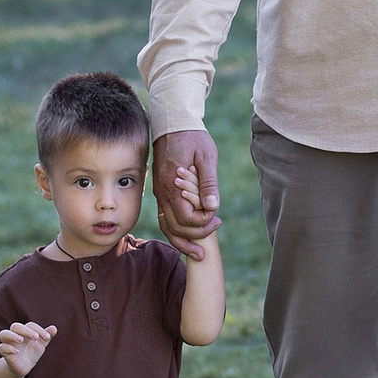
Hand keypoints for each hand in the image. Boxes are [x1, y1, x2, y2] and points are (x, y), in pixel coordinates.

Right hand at [0, 321, 57, 377]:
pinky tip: (17, 351)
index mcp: (25, 331)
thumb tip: (54, 328)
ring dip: (12, 335)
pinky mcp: (5, 353)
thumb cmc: (32, 353)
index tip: (48, 337)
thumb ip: (47, 336)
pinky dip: (8, 348)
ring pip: (3, 334)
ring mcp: (9, 343)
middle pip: (15, 326)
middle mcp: (15, 335)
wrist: (24, 367)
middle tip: (35, 337)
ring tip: (21, 340)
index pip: (30, 325)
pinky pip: (2, 348)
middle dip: (25, 330)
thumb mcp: (41, 345)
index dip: (39, 329)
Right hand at [153, 129, 220, 258]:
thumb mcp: (206, 156)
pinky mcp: (161, 192)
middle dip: (196, 236)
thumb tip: (212, 206)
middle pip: (175, 227)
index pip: (186, 218)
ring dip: (183, 241)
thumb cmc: (192, 138)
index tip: (217, 218)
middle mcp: (162, 193)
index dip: (203, 223)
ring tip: (199, 253)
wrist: (172, 124)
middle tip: (216, 231)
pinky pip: (165, 218)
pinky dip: (175, 231)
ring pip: (167, 227)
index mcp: (172, 185)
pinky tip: (189, 236)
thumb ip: (208, 182)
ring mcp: (159, 194)